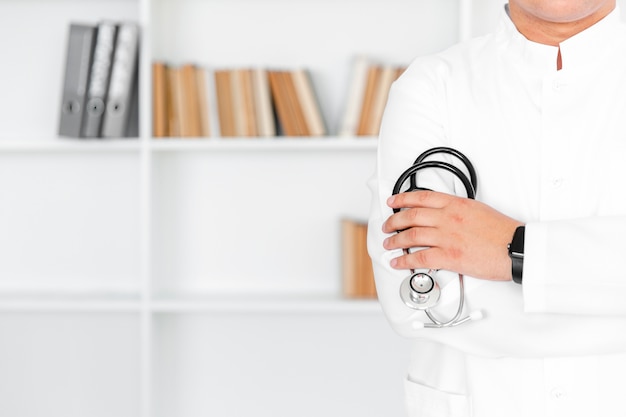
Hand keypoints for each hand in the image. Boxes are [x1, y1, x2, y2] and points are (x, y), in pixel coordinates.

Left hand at [382, 190, 522, 280]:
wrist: (516, 247)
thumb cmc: (502, 231)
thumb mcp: (477, 209)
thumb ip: (457, 209)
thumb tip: (442, 214)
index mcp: (455, 204)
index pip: (421, 197)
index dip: (402, 199)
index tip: (393, 201)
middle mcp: (448, 218)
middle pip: (411, 216)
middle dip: (394, 221)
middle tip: (387, 226)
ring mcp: (447, 237)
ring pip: (411, 236)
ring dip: (395, 241)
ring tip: (388, 244)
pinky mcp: (449, 256)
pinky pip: (420, 258)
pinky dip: (405, 260)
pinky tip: (398, 262)